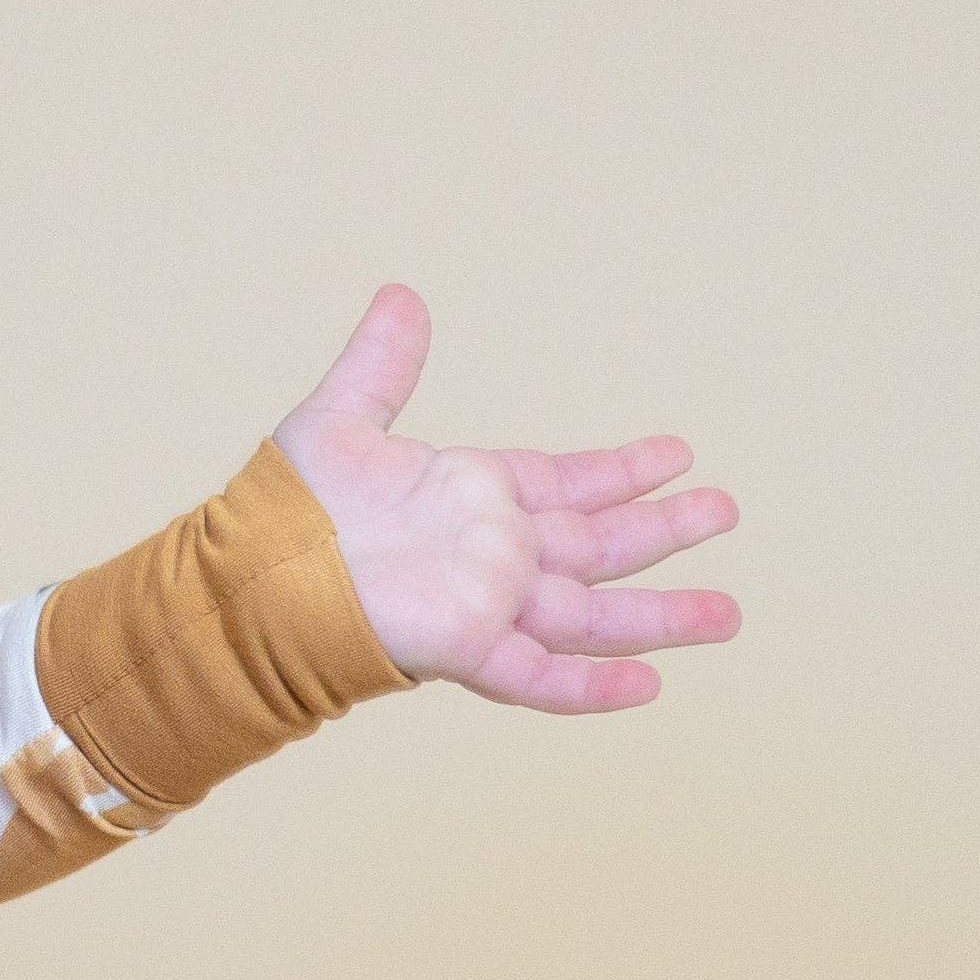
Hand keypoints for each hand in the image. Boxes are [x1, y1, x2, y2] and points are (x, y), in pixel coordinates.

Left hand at [270, 286, 738, 716]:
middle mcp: (492, 552)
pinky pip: (541, 674)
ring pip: (591, 613)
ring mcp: (486, 602)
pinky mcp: (466, 648)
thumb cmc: (287, 508)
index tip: (678, 453)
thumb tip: (402, 295)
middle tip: (727, 509)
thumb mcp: (340, 418)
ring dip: (659, 613)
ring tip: (729, 612)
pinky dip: (592, 684)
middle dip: (664, 530)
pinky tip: (649, 683)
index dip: (622, 470)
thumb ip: (381, 362)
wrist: (250, 577)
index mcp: (472, 495)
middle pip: (597, 544)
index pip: (567, 481)